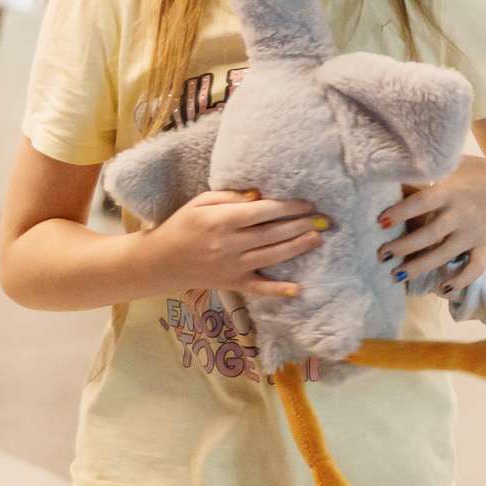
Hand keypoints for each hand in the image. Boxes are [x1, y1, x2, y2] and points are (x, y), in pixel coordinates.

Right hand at [151, 188, 329, 296]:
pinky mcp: (232, 283)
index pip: (262, 212)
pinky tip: (298, 289)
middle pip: (272, 234)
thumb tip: (260, 195)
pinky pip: (258, 288)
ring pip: (271, 256)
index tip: (307, 204)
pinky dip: (278, 290)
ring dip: (297, 248)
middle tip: (323, 219)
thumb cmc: (183, 225)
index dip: (287, 207)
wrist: (161, 261)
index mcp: (221, 221)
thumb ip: (230, 197)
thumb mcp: (201, 202)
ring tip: (317, 238)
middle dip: (300, 225)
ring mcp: (232, 266)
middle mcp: (228, 244)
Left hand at [379, 157, 485, 292]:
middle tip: (381, 255)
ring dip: (419, 267)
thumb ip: (428, 171)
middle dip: (403, 246)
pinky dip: (461, 280)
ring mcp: (475, 233)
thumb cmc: (477, 175)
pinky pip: (475, 268)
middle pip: (429, 234)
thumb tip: (392, 172)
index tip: (381, 222)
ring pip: (444, 255)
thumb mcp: (455, 164)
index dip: (401, 212)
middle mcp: (463, 214)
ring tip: (396, 275)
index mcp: (452, 190)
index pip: (423, 201)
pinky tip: (442, 287)